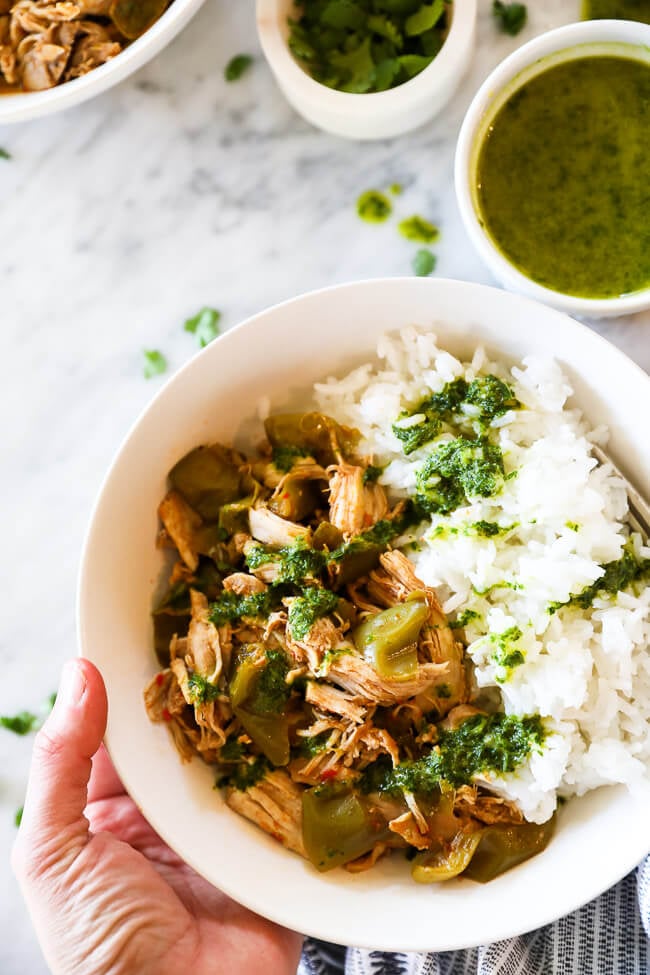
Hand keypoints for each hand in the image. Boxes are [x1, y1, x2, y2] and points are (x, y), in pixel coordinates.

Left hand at [12, 658, 302, 974]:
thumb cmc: (98, 947)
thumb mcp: (53, 852)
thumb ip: (61, 762)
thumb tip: (79, 674)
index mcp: (113, 809)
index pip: (127, 731)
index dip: (138, 683)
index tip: (159, 629)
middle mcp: (169, 813)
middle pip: (189, 736)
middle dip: (205, 692)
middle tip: (226, 631)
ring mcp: (222, 828)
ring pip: (240, 757)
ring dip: (254, 721)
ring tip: (273, 661)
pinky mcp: (268, 849)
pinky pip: (284, 797)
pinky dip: (296, 765)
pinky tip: (307, 721)